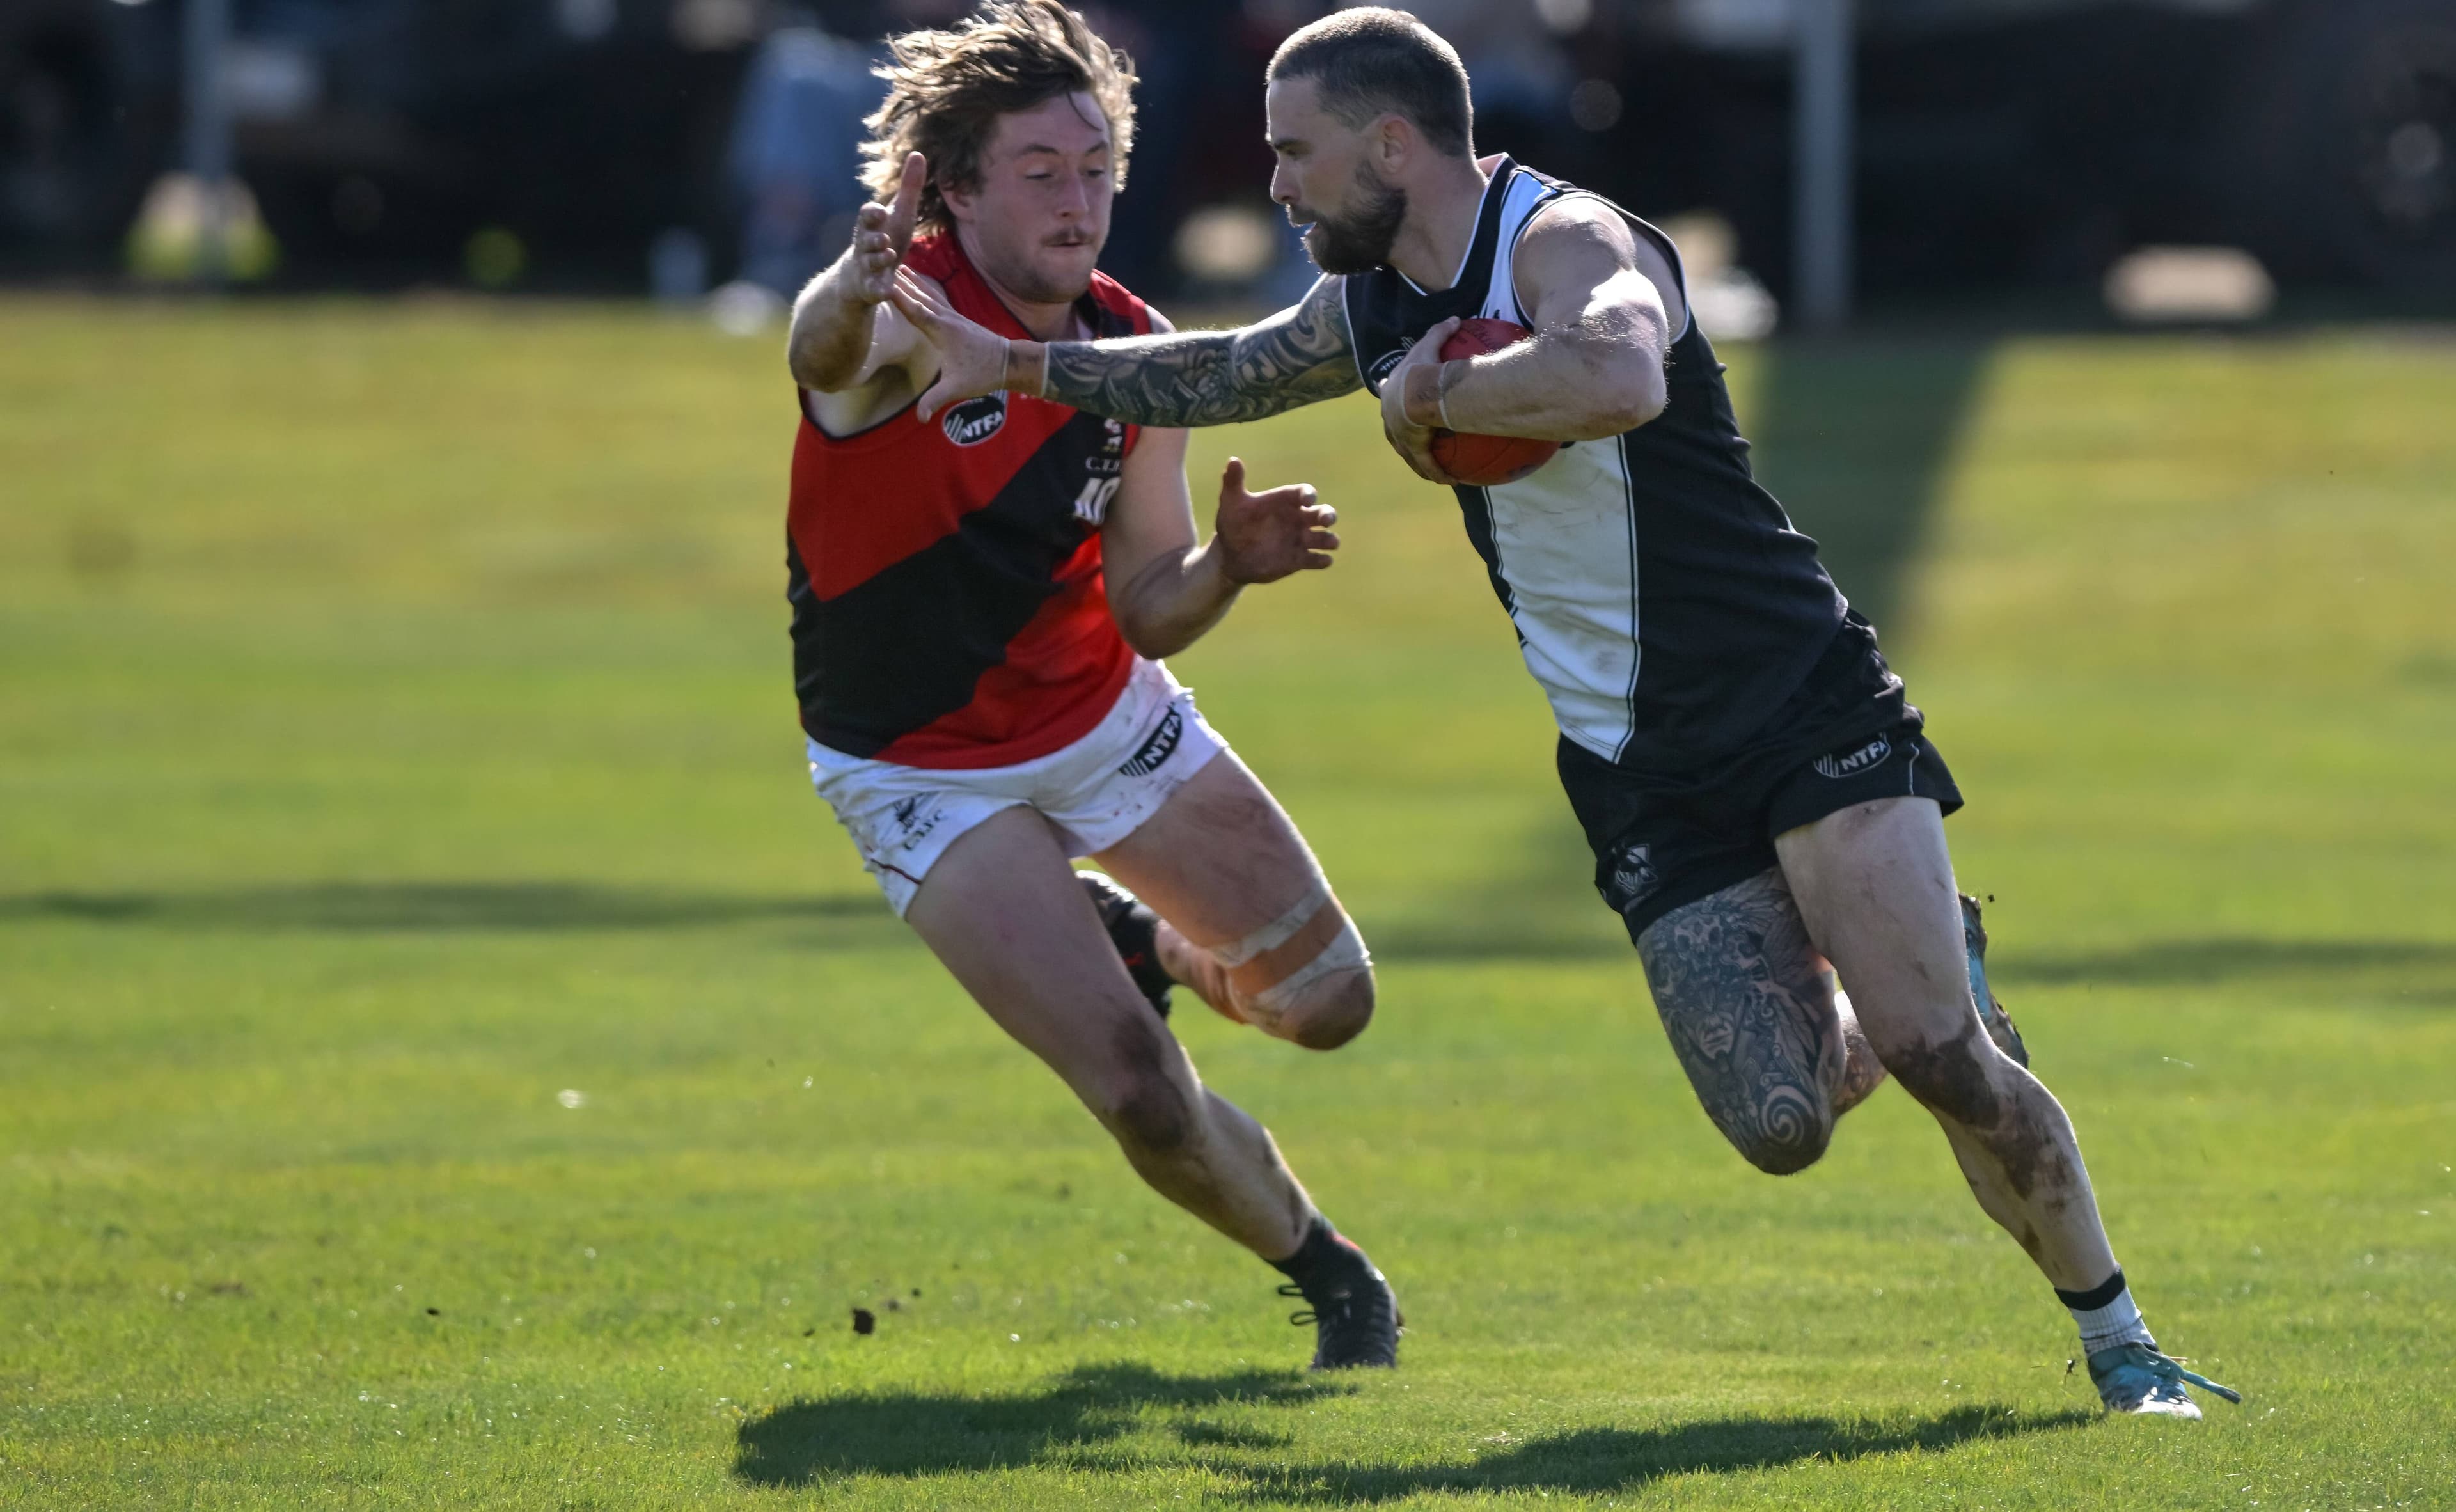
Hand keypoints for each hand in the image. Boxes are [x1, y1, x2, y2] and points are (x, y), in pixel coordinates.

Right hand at [846, 152, 924, 304]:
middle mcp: (865, 245)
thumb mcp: (899, 214)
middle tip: (884, 238)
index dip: (872, 213)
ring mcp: (865, 267)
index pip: (867, 215)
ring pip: (869, 263)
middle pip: (866, 239)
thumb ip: (909, 187)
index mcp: (871, 225)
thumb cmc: (884, 239)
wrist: (861, 277)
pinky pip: (873, 290)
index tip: (880, 211)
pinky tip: (887, 291)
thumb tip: (919, 153)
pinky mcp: (869, 289)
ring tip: (889, 255)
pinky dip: (879, 290)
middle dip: (873, 238)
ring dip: (878, 259)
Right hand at [891, 266, 1015, 421]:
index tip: (883, 284)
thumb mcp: (957, 389)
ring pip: (929, 295)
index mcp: (942, 331)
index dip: (898, 298)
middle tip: (884, 265)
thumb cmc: (983, 374)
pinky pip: (937, 299)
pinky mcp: (957, 319)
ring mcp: (953, 317)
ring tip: (899, 267)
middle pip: (919, 297)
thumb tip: (920, 418)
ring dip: (913, 282)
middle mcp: (947, 319)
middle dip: (901, 282)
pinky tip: (921, 285)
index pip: (915, 311)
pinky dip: (925, 289)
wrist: (1008, 362)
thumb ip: (936, 400)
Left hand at [1213, 457, 1338, 584]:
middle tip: (1327, 520)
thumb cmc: (1233, 523)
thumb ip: (1234, 482)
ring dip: (1329, 539)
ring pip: (1324, 537)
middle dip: (1328, 515)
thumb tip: (1233, 460)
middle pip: (1322, 513)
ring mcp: (1301, 540)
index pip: (1303, 493)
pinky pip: (1317, 559)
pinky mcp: (1299, 560)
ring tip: (1330, 543)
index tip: (1307, 499)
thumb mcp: (1231, 502)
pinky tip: (1324, 560)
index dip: (1308, 494)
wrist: (1230, 555)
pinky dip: (1323, 560)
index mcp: (1285, 501)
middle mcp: (1298, 519)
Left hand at [1379, 315, 1462, 483]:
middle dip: (1400, 432)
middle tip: (1409, 435)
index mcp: (1391, 393)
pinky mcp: (1413, 449)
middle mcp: (1390, 416)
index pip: (1387, 391)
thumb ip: (1441, 331)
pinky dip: (1435, 473)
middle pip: (1393, 426)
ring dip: (1417, 460)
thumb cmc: (1421, 367)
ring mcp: (1400, 436)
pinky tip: (1447, 482)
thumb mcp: (1429, 345)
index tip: (1389, 392)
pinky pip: (1426, 464)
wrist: (1418, 392)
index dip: (1389, 392)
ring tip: (1428, 468)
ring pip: (1407, 452)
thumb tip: (1456, 318)